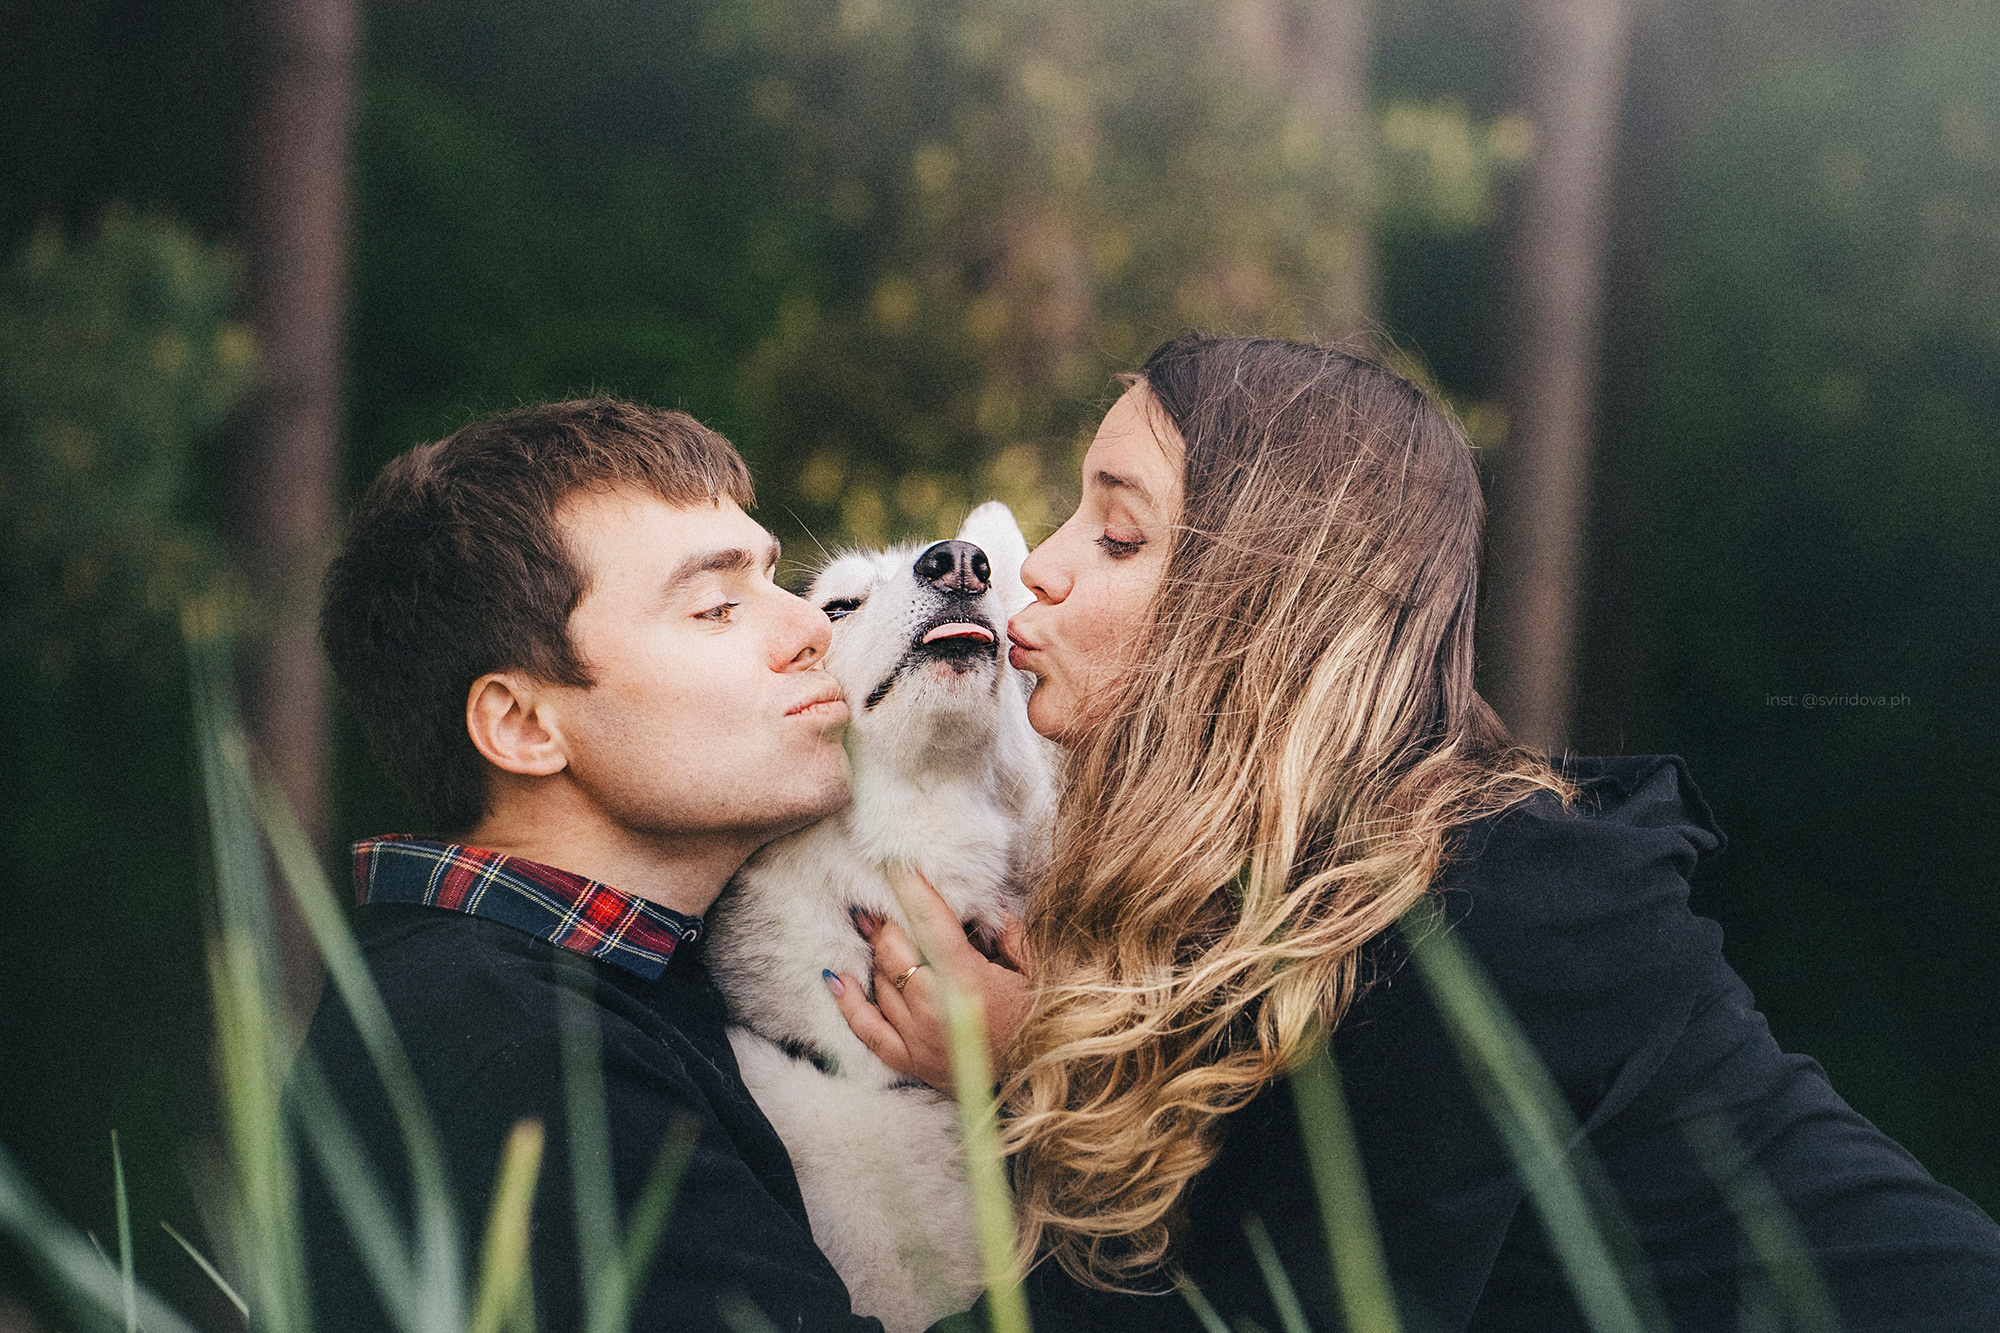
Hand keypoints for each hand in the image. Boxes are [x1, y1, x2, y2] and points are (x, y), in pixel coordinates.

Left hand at [826, 869, 1032, 1094]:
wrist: (1035, 1083)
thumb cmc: (1037, 1023)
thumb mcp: (1033, 974)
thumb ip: (1009, 934)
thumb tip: (987, 900)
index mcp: (967, 980)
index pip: (930, 922)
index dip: (910, 888)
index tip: (894, 863)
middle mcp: (934, 1007)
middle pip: (893, 950)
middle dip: (886, 921)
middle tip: (882, 902)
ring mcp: (917, 1037)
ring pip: (880, 982)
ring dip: (875, 954)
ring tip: (871, 929)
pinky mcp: (909, 1060)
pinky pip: (866, 1029)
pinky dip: (847, 1002)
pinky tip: (834, 977)